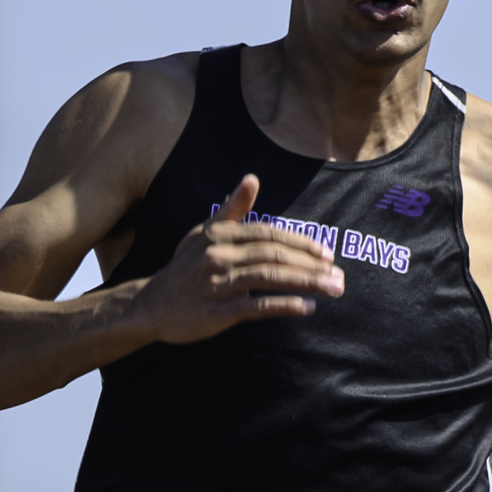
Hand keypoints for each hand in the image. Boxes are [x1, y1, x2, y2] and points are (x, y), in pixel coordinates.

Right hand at [136, 175, 343, 344]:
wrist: (152, 305)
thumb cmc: (184, 268)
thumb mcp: (203, 233)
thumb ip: (231, 209)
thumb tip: (252, 178)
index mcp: (220, 235)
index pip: (269, 234)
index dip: (300, 242)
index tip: (327, 252)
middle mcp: (219, 256)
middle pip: (273, 255)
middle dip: (310, 265)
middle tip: (339, 275)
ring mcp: (217, 284)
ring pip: (269, 278)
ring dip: (305, 283)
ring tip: (332, 289)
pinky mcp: (216, 312)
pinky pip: (255, 308)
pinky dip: (283, 306)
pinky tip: (307, 307)